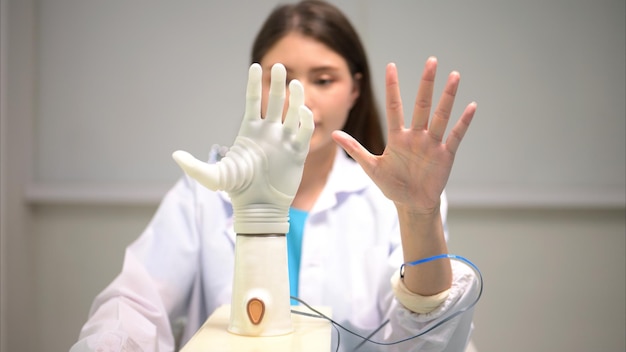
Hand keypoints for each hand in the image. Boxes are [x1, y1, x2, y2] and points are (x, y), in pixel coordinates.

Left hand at [173, 63, 313, 233]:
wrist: (260, 208)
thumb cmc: (237, 191)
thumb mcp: (214, 178)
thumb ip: (195, 167)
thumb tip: (175, 155)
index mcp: (249, 131)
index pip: (254, 101)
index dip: (255, 84)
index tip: (256, 66)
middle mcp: (269, 132)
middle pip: (275, 101)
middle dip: (277, 84)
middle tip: (278, 66)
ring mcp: (285, 141)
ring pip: (293, 112)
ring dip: (295, 98)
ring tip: (296, 84)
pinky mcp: (298, 152)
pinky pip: (305, 131)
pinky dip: (306, 120)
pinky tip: (303, 112)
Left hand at [333, 57, 475, 212]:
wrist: (412, 204)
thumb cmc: (392, 185)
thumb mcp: (371, 167)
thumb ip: (355, 149)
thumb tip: (333, 134)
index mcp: (398, 137)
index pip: (394, 107)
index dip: (393, 87)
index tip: (391, 66)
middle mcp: (416, 136)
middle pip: (422, 105)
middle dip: (426, 83)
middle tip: (432, 61)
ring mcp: (432, 144)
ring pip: (440, 116)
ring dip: (448, 97)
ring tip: (454, 76)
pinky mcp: (445, 155)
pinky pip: (455, 136)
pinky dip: (463, 122)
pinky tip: (471, 106)